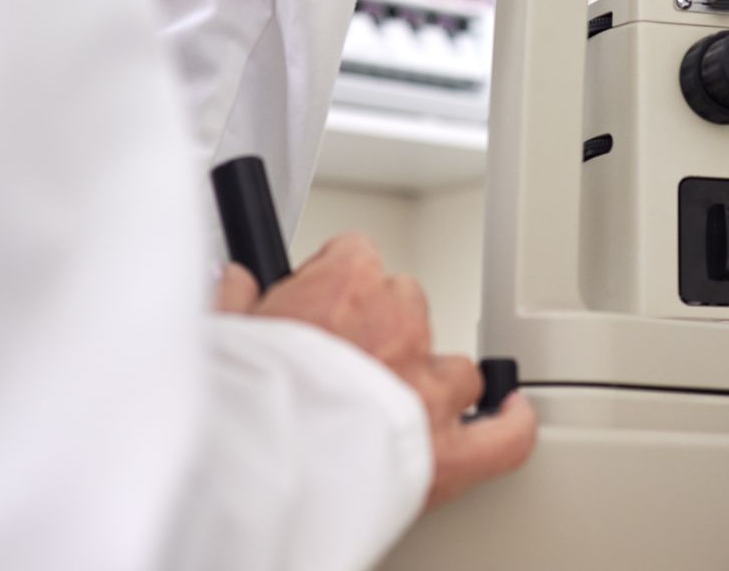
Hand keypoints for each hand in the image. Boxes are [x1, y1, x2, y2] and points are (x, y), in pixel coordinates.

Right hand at [216, 233, 537, 507]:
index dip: (336, 280)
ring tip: (401, 402)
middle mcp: (398, 327)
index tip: (320, 299)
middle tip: (346, 361)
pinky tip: (509, 415)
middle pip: (408, 304)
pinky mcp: (447, 453)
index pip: (357, 255)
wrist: (261, 474)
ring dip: (432, 380)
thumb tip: (235, 280)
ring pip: (455, 366)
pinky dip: (510, 426)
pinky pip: (502, 436)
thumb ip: (232, 300)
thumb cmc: (238, 407)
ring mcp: (429, 390)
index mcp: (345, 287)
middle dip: (382, 330)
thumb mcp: (218, 337)